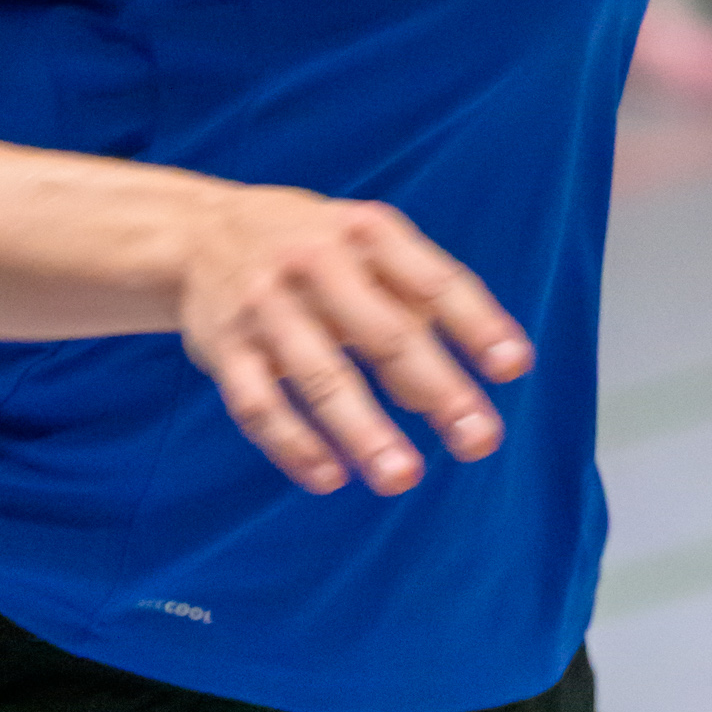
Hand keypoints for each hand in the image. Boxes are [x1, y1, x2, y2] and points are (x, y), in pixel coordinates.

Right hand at [176, 185, 531, 498]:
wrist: (196, 233)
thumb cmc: (311, 248)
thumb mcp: (366, 245)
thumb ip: (416, 304)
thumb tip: (461, 389)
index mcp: (366, 233)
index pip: (434, 280)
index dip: (477, 323)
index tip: (514, 367)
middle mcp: (316, 263)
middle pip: (385, 333)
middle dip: (436, 389)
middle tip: (479, 440)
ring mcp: (266, 307)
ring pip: (319, 375)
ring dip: (363, 430)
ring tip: (402, 478)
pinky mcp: (224, 349)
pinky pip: (258, 404)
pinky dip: (293, 444)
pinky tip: (330, 477)